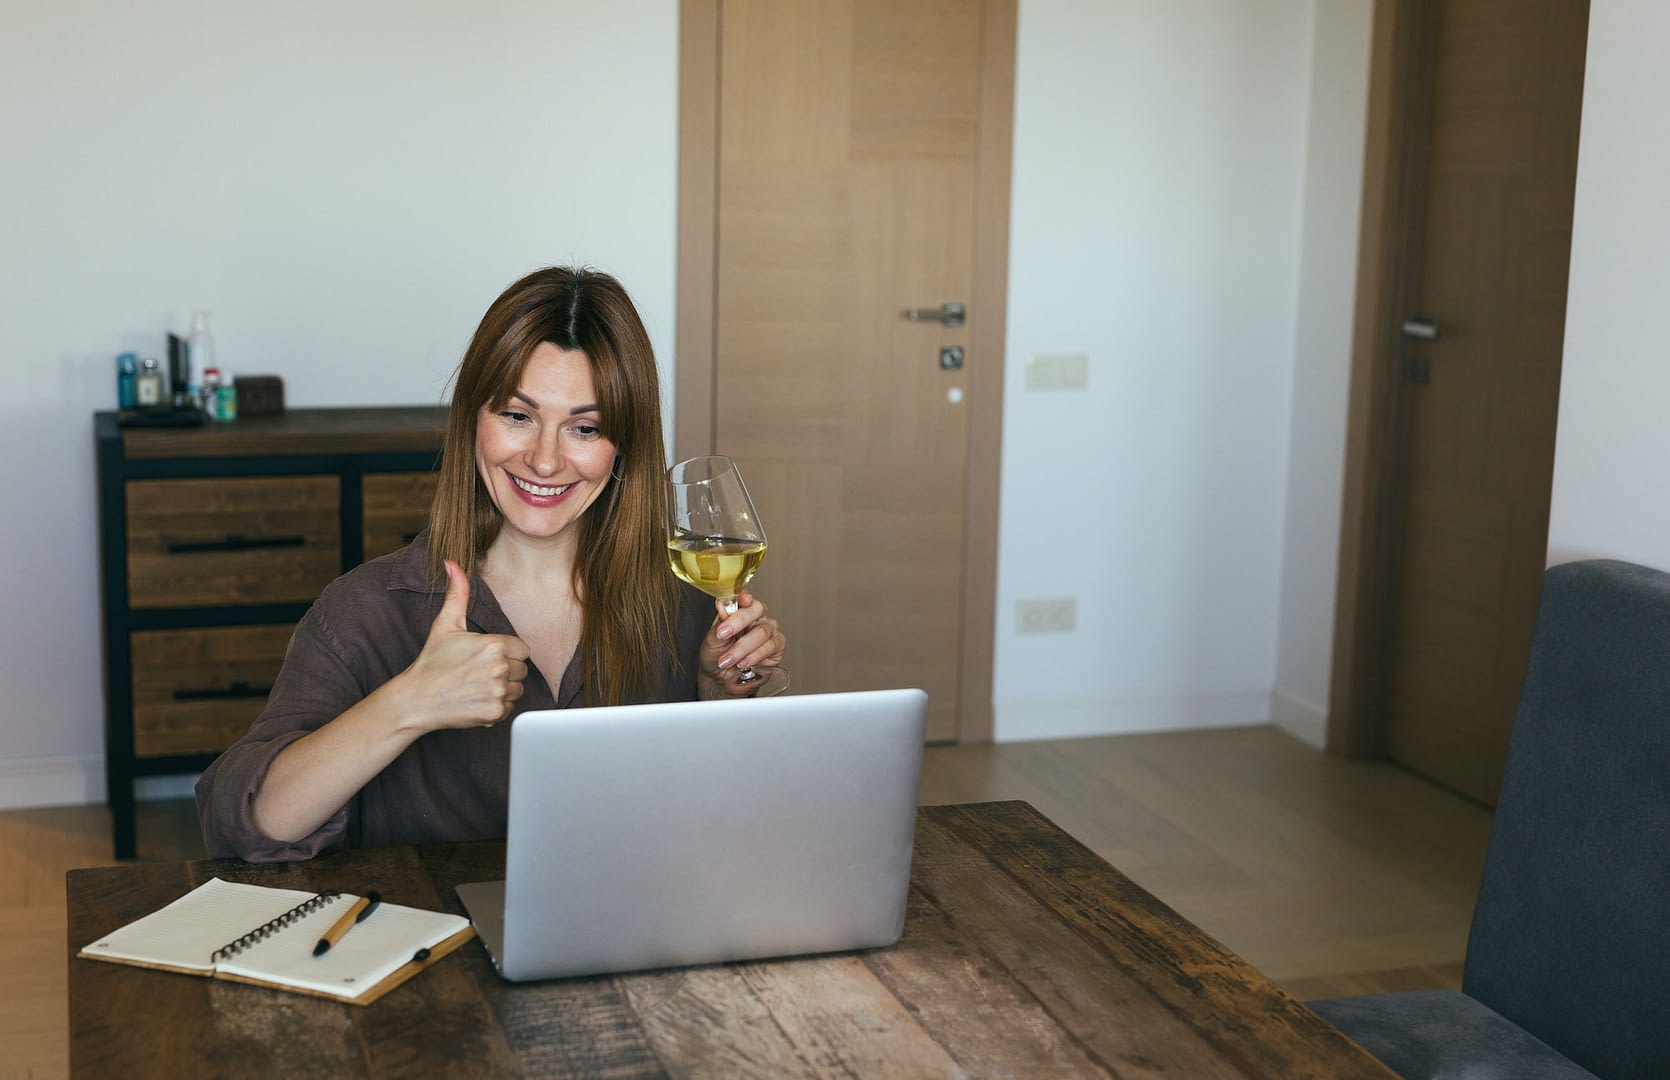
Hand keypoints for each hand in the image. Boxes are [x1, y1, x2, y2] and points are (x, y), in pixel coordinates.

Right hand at [401, 560, 530, 727]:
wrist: (415, 699)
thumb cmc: (431, 662)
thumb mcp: (445, 625)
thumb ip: (457, 593)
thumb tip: (453, 563)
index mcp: (494, 645)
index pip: (523, 649)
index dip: (507, 652)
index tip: (486, 657)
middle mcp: (499, 668)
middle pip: (522, 670)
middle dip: (505, 671)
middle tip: (477, 672)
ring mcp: (497, 692)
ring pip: (517, 690)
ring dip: (502, 689)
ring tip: (476, 686)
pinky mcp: (494, 712)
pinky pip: (509, 708)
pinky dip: (495, 707)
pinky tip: (475, 700)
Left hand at [700, 590, 785, 697]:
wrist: (722, 681)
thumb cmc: (716, 657)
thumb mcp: (712, 640)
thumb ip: (719, 623)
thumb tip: (722, 605)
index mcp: (740, 611)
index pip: (745, 598)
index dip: (744, 597)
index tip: (741, 600)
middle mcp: (756, 618)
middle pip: (756, 609)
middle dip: (738, 622)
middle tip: (722, 635)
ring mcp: (769, 631)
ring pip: (762, 632)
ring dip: (742, 648)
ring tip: (728, 660)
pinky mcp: (777, 646)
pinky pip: (770, 646)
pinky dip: (755, 656)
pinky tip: (743, 663)